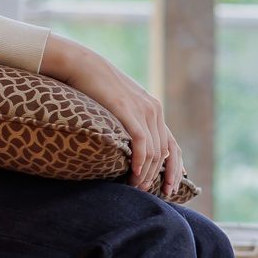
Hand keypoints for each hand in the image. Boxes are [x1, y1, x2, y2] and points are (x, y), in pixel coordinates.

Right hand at [41, 34, 179, 195]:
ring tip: (136, 187)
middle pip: (165, 153)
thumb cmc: (95, 88)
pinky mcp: (128, 111)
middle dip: (159, 177)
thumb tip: (130, 147)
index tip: (171, 189)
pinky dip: (141, 161)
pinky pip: (142, 142)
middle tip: (146, 193)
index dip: (175, 170)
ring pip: (154, 151)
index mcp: (154, 110)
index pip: (173, 146)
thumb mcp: (119, 106)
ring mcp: (143, 110)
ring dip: (147, 173)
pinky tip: (134, 174)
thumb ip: (130, 122)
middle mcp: (154, 110)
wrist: (82, 65)